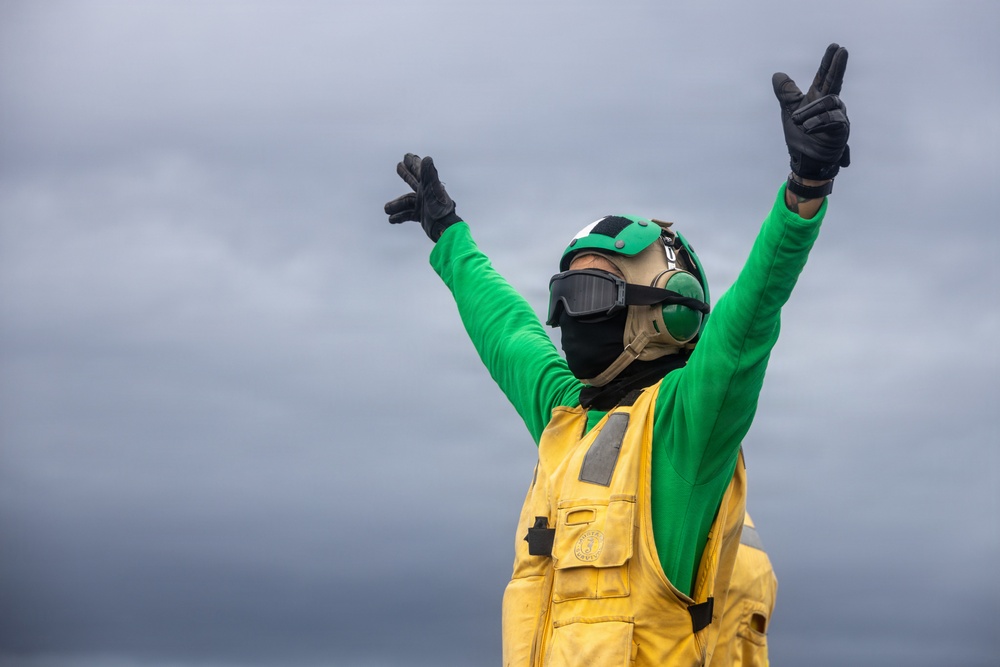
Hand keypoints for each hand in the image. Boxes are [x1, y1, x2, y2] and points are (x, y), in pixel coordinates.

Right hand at [384, 153, 461, 241]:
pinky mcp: (421, 216)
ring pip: (406, 201)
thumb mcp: (433, 190)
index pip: (419, 171)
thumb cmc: (440, 208)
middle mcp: (425, 193)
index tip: (407, 156)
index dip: (413, 163)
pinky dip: (400, 216)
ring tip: (386, 209)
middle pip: (412, 181)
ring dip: (396, 205)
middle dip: (405, 174)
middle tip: (398, 166)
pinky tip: (391, 219)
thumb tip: (426, 158)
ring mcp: (423, 204)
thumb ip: (429, 174)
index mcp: (428, 185)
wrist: (443, 228)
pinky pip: (408, 214)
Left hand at [772, 44, 850, 180]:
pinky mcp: (841, 130)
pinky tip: (808, 128)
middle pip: (835, 81)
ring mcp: (839, 116)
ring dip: (809, 112)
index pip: (824, 76)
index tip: (835, 46)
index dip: (829, 62)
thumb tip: (778, 74)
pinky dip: (817, 122)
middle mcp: (832, 104)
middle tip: (842, 50)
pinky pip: (831, 120)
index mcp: (819, 98)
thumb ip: (786, 93)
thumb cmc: (801, 136)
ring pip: (827, 103)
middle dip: (837, 66)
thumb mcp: (790, 111)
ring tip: (798, 123)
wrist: (805, 161)